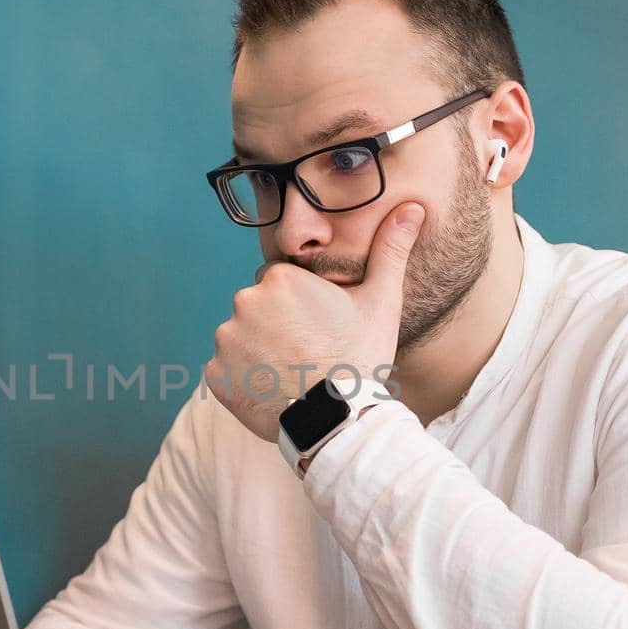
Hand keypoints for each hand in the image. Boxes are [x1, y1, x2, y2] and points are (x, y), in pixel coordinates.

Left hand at [204, 202, 424, 441]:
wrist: (337, 420)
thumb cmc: (359, 359)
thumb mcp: (380, 303)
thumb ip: (390, 251)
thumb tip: (412, 208)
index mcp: (280, 279)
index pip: (280, 284)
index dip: (300, 307)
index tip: (317, 329)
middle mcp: (244, 302)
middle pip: (257, 310)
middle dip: (275, 327)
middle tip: (305, 352)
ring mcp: (226, 340)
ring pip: (240, 338)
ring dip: (257, 352)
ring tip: (289, 373)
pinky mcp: (215, 374)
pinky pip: (226, 370)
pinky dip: (242, 380)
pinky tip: (270, 390)